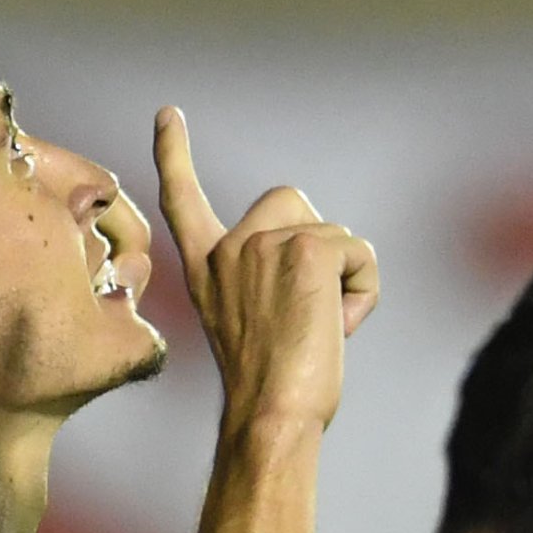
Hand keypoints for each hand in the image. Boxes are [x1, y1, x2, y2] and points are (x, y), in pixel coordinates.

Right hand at [155, 106, 379, 440]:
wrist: (272, 417)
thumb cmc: (272, 394)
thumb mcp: (254, 326)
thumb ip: (268, 282)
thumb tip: (321, 264)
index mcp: (206, 270)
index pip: (184, 200)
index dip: (175, 155)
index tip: (169, 115)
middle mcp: (227, 250)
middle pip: (293, 205)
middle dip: (316, 244)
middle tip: (305, 314)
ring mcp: (263, 245)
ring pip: (333, 233)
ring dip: (343, 279)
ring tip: (320, 330)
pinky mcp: (306, 248)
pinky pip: (358, 252)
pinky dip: (363, 290)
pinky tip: (338, 327)